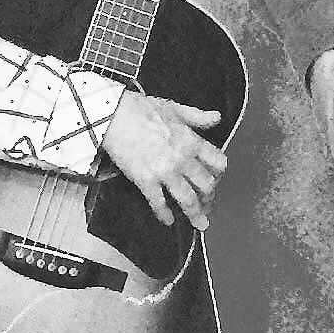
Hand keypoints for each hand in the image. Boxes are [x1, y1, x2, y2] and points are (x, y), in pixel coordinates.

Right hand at [102, 88, 225, 229]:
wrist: (114, 115)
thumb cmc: (143, 109)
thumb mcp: (175, 108)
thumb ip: (198, 117)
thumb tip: (217, 118)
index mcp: (192, 141)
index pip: (218, 163)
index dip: (219, 173)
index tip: (216, 179)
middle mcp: (183, 160)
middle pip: (206, 185)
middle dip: (209, 197)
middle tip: (208, 204)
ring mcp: (165, 172)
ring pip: (188, 199)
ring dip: (196, 214)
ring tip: (200, 224)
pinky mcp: (146, 181)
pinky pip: (159, 202)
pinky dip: (164, 214)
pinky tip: (168, 221)